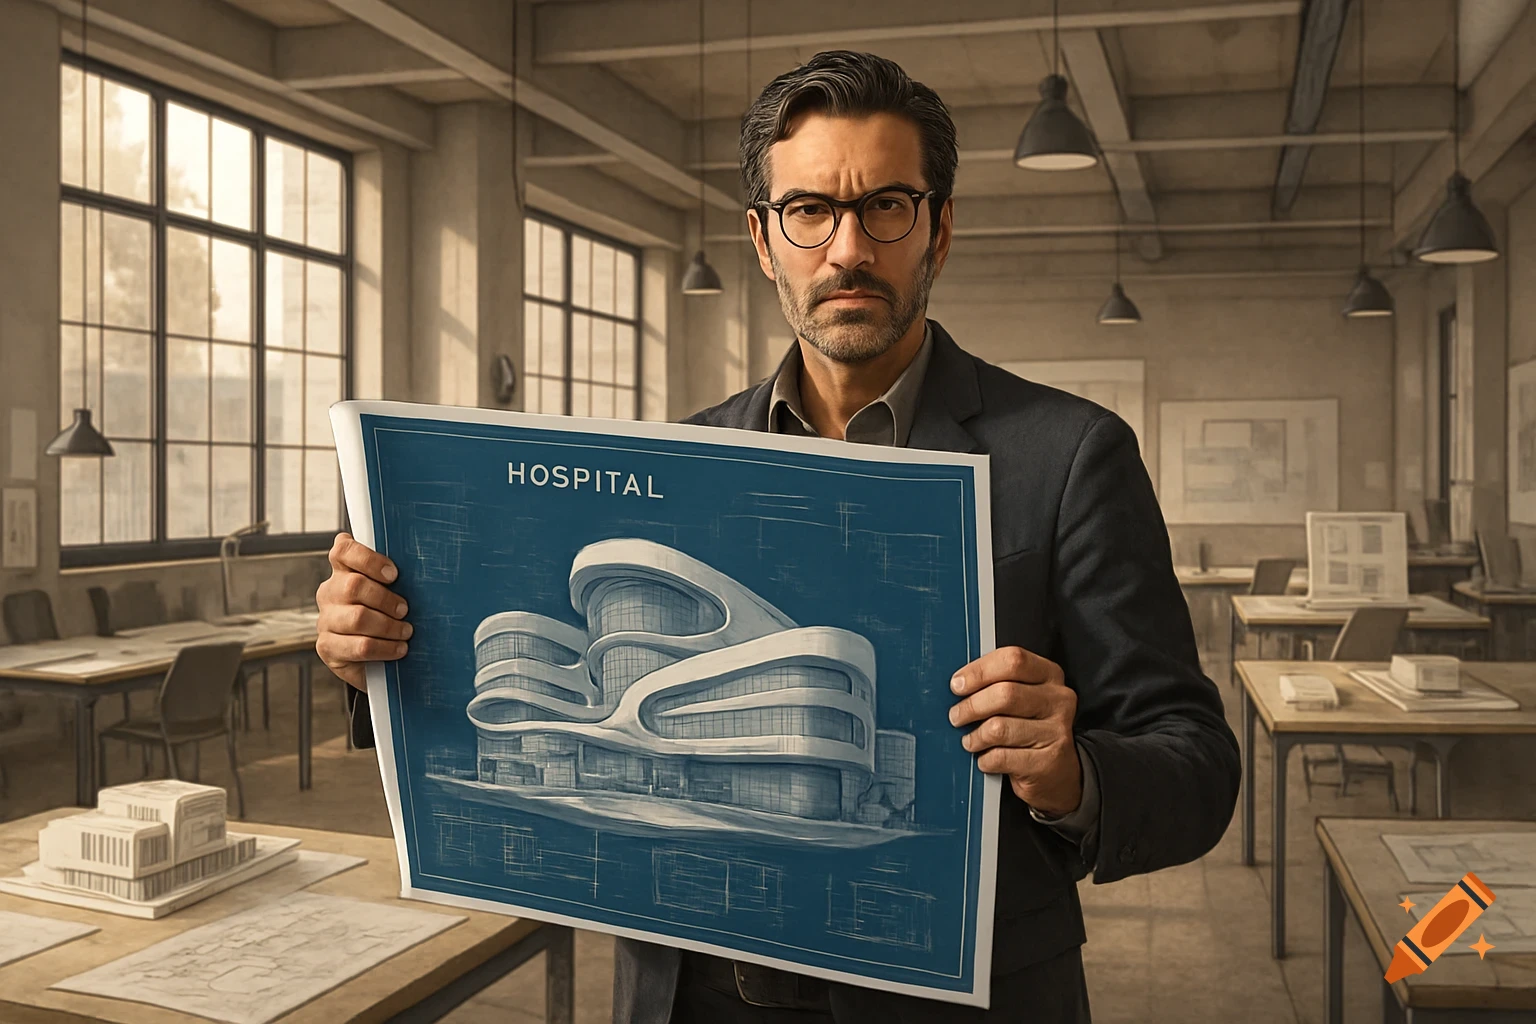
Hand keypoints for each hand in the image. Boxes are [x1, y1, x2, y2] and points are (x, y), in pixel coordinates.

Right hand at [316, 532, 410, 689]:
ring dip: (389, 626)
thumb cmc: (386, 617)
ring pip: (358, 617)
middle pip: (354, 585)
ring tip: (405, 631)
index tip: (393, 574)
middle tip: (404, 609)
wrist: (372, 660)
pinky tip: (398, 648)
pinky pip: (360, 646)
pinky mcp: (328, 647)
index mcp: (343, 571)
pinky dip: (386, 648)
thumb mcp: (390, 592)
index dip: (369, 559)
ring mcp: (326, 620)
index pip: (343, 551)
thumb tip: (420, 568)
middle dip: (387, 599)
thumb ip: (393, 577)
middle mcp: (330, 593)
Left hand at [948, 646, 1081, 815]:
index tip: (957, 684)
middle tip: (957, 716)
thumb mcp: (1022, 697)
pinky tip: (985, 758)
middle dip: (971, 706)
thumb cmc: (1029, 728)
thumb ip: (996, 683)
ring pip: (999, 728)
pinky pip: (1001, 757)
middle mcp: (1058, 700)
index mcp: (1050, 675)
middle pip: (1005, 694)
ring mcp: (1056, 732)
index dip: (979, 671)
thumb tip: (958, 684)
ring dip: (975, 736)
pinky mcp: (1048, 762)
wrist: (1058, 773)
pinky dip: (985, 759)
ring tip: (970, 741)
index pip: (1013, 660)